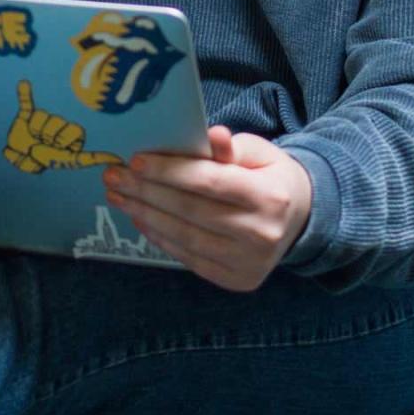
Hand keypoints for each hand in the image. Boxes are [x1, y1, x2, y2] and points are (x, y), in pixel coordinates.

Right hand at [3, 80, 125, 173]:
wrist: (23, 159)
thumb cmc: (49, 160)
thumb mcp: (71, 160)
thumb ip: (90, 158)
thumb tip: (118, 159)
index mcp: (70, 132)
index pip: (74, 129)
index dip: (65, 138)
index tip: (61, 146)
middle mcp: (58, 123)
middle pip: (58, 122)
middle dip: (49, 136)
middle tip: (44, 144)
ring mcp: (42, 118)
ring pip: (42, 116)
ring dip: (36, 130)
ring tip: (34, 138)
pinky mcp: (27, 113)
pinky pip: (26, 101)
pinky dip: (24, 93)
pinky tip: (24, 84)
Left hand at [102, 126, 311, 291]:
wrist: (299, 219)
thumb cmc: (269, 176)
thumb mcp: (258, 152)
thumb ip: (231, 147)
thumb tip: (211, 134)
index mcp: (269, 196)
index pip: (210, 183)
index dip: (170, 172)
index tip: (135, 160)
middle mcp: (262, 235)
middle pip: (192, 211)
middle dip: (147, 192)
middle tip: (114, 177)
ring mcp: (249, 263)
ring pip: (186, 238)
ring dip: (146, 215)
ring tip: (119, 196)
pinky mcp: (236, 280)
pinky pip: (190, 258)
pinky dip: (161, 238)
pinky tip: (141, 218)